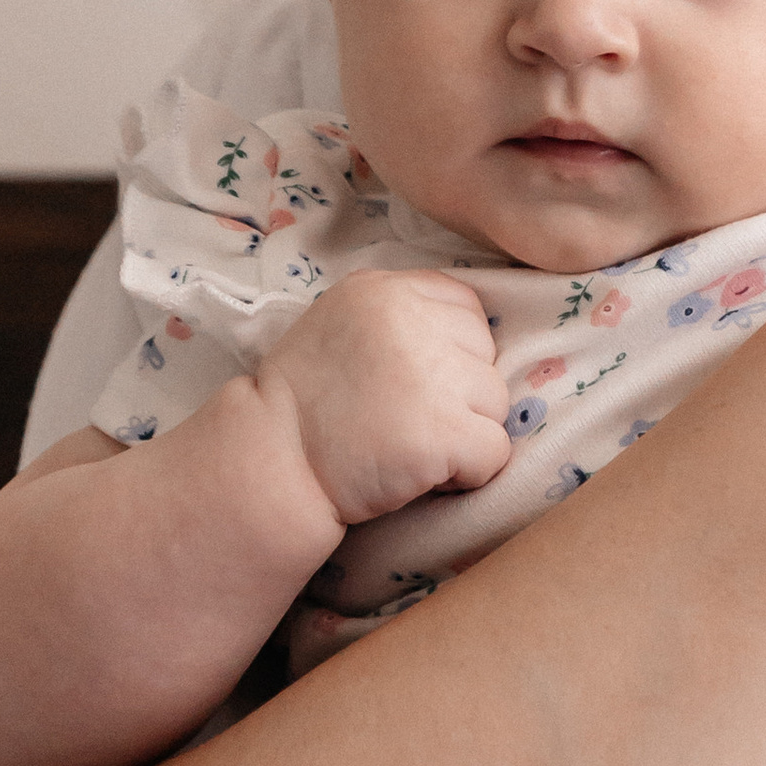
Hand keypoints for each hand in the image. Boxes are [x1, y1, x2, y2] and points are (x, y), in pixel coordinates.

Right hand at [256, 269, 511, 530]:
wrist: (269, 465)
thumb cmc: (303, 405)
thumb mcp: (338, 326)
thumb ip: (398, 318)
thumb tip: (469, 338)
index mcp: (383, 291)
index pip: (466, 308)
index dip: (452, 352)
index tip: (414, 383)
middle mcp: (410, 322)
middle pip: (485, 355)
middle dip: (460, 392)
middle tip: (407, 419)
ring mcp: (430, 377)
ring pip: (496, 402)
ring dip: (465, 431)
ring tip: (410, 445)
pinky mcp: (443, 432)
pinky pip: (495, 452)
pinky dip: (470, 472)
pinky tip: (424, 474)